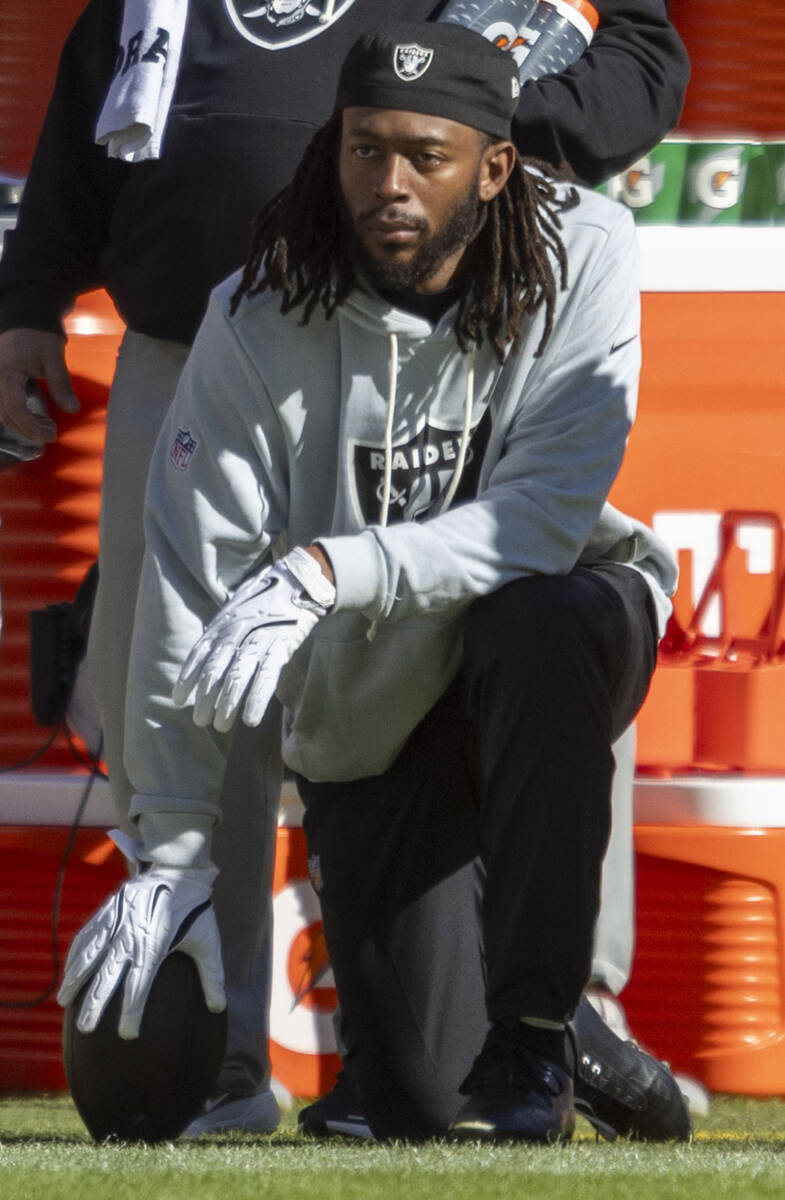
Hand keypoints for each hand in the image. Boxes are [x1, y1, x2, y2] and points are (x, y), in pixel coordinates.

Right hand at [0, 328, 78, 442]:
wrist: (24, 314)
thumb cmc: (38, 333)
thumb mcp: (53, 357)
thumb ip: (61, 384)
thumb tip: (73, 409)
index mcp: (6, 374)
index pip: (15, 410)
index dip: (32, 427)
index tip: (50, 435)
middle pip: (6, 416)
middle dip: (29, 429)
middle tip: (51, 431)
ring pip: (2, 412)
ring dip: (22, 424)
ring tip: (45, 424)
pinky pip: (2, 404)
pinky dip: (16, 415)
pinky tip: (33, 417)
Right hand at [57, 859, 224, 1039]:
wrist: (178, 867)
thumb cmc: (195, 907)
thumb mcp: (208, 940)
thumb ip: (213, 975)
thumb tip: (219, 1007)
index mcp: (155, 945)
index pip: (140, 986)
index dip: (132, 1013)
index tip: (127, 1035)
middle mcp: (130, 935)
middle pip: (107, 976)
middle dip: (95, 1005)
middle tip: (85, 1030)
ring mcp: (116, 922)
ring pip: (89, 956)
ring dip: (75, 980)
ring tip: (64, 1002)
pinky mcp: (108, 910)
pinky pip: (86, 935)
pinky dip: (75, 954)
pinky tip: (68, 970)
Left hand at [173, 546, 335, 732]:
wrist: (299, 582)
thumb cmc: (266, 598)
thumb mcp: (236, 609)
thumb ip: (222, 631)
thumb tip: (208, 653)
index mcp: (222, 624)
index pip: (199, 654)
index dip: (187, 678)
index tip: (178, 699)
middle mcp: (236, 632)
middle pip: (215, 671)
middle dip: (205, 698)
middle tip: (200, 721)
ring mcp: (258, 639)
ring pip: (237, 677)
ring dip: (226, 704)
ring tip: (220, 726)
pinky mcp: (280, 646)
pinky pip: (266, 678)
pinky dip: (256, 700)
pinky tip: (249, 720)